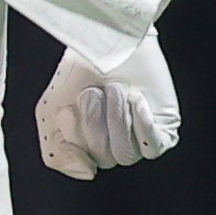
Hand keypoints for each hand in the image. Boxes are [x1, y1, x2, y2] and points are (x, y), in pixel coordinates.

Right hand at [38, 36, 180, 179]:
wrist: (112, 40)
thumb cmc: (81, 70)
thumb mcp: (51, 111)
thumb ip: (56, 152)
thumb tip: (87, 174)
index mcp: (84, 144)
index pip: (79, 164)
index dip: (74, 137)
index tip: (68, 108)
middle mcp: (113, 145)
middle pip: (104, 159)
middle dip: (95, 124)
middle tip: (93, 91)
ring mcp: (139, 139)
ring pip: (127, 154)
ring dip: (117, 119)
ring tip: (115, 88)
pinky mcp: (164, 128)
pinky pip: (152, 147)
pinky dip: (141, 123)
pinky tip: (136, 99)